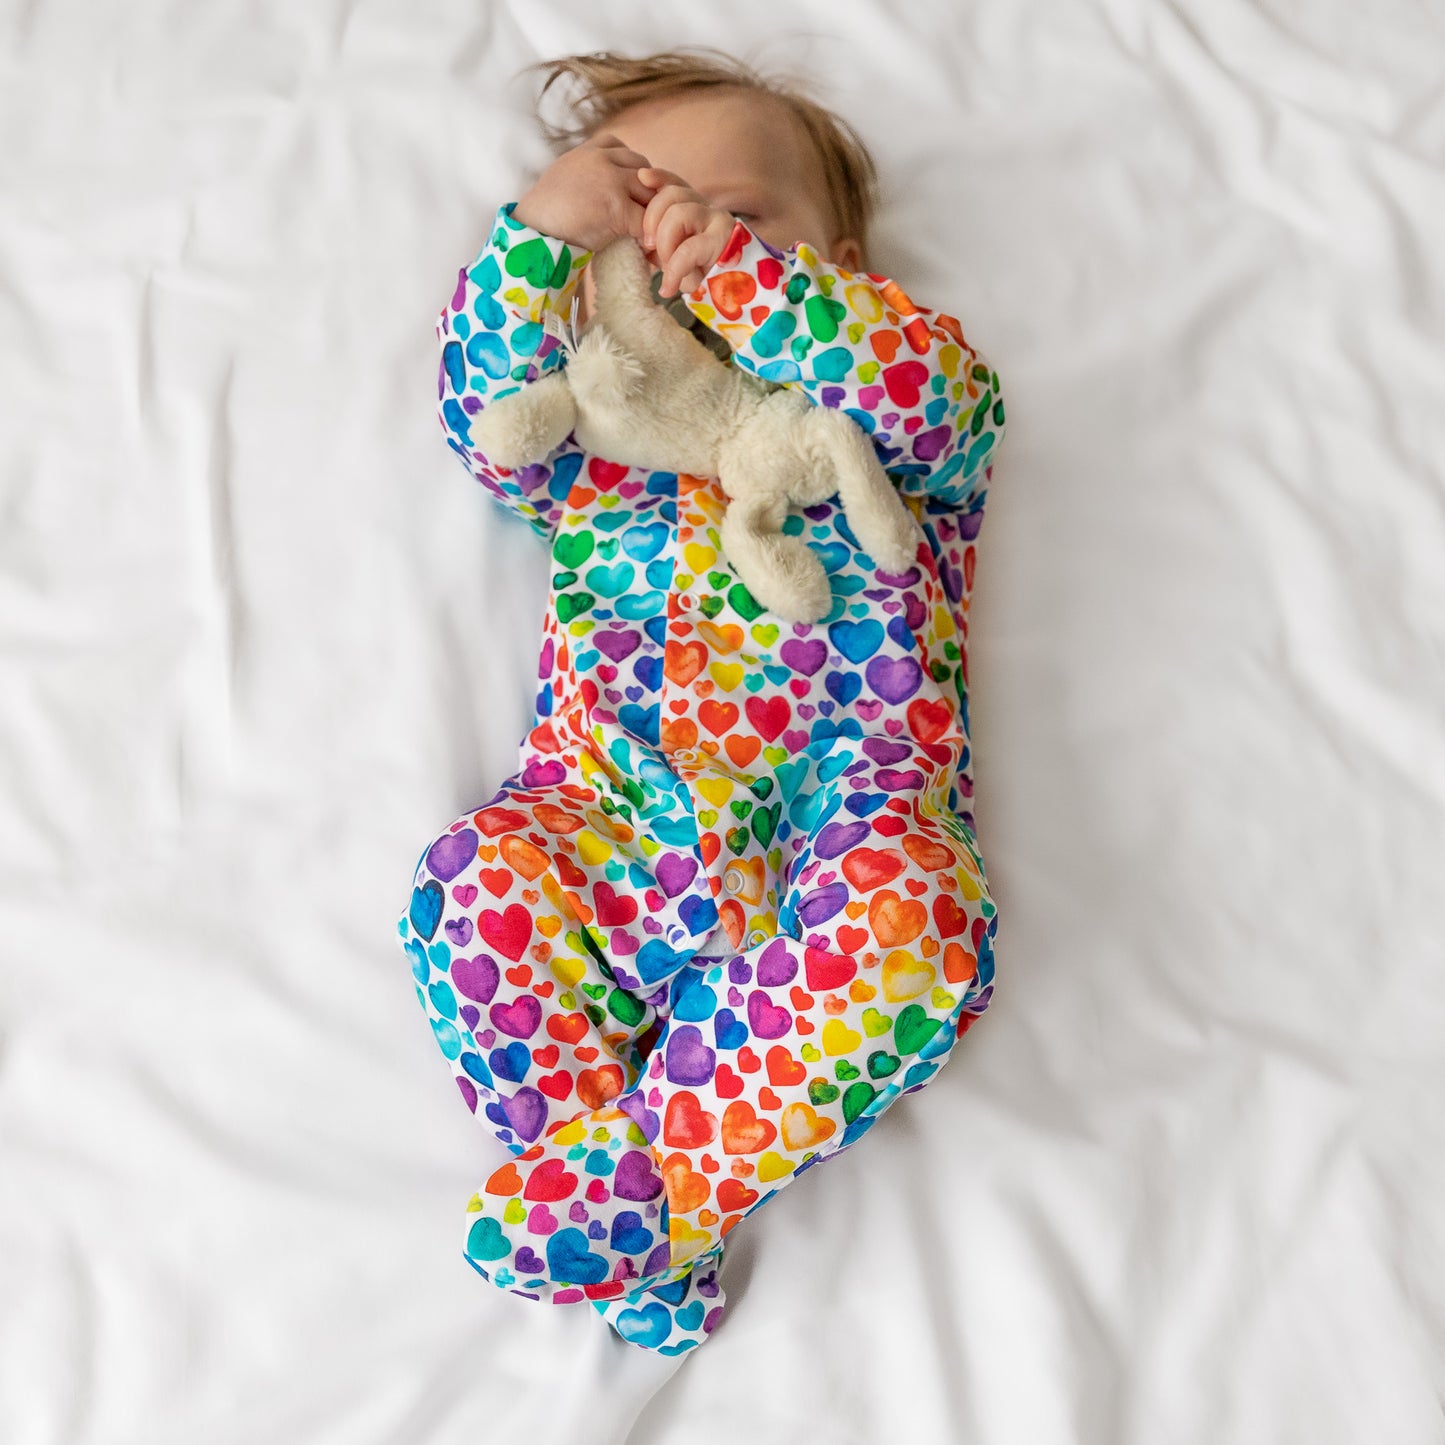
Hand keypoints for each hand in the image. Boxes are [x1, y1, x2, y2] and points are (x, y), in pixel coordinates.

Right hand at [510, 133, 657, 253]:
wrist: (533, 228)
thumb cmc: (547, 210)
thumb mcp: (567, 174)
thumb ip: (589, 171)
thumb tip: (607, 187)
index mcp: (591, 150)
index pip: (627, 152)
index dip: (635, 173)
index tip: (632, 195)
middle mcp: (603, 159)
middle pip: (644, 171)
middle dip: (648, 193)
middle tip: (648, 218)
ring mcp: (612, 181)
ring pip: (649, 194)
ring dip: (652, 215)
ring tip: (649, 233)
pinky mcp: (617, 207)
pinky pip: (644, 221)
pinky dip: (648, 237)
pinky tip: (644, 248)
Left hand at [638, 169, 736, 295]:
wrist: (732, 296)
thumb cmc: (701, 277)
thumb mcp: (675, 257)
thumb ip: (661, 242)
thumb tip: (643, 241)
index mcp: (694, 207)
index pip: (675, 183)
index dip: (658, 178)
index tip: (642, 178)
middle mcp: (708, 208)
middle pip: (672, 193)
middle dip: (652, 219)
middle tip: (648, 247)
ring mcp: (718, 221)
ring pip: (678, 214)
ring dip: (664, 244)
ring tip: (664, 268)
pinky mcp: (724, 241)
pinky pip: (688, 249)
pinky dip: (673, 271)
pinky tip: (669, 288)